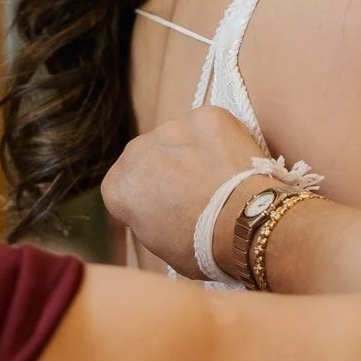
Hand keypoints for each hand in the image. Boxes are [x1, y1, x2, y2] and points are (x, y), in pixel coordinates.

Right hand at [103, 106, 267, 276]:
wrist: (244, 223)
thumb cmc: (204, 246)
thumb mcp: (158, 245)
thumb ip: (146, 217)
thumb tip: (156, 209)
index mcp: (117, 186)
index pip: (127, 187)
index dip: (150, 199)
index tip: (170, 211)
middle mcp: (135, 150)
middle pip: (150, 157)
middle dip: (169, 170)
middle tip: (197, 193)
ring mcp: (171, 127)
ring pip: (180, 138)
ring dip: (194, 152)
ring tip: (220, 179)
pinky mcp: (207, 115)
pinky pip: (211, 127)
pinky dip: (222, 140)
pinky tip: (234, 163)